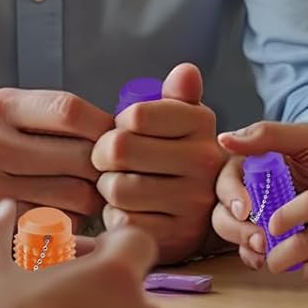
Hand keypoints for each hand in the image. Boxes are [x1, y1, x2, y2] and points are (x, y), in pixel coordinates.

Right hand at [0, 89, 113, 237]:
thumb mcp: (10, 113)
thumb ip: (57, 116)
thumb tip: (123, 129)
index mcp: (0, 107)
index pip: (70, 111)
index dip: (104, 126)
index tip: (116, 138)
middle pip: (79, 157)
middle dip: (103, 167)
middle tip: (109, 174)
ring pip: (76, 197)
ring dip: (92, 198)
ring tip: (87, 195)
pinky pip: (58, 227)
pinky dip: (72, 224)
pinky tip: (65, 217)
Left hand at [91, 63, 221, 263]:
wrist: (203, 212)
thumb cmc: (178, 155)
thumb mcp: (183, 119)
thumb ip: (179, 93)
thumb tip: (186, 70)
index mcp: (201, 123)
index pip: (136, 115)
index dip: (118, 124)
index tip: (125, 132)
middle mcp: (204, 161)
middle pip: (119, 149)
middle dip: (103, 156)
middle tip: (110, 162)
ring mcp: (192, 202)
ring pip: (116, 188)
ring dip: (108, 188)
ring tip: (122, 186)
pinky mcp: (176, 237)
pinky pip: (122, 222)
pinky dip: (116, 217)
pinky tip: (130, 211)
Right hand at [213, 121, 307, 268]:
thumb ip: (269, 135)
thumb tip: (224, 138)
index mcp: (257, 162)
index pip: (228, 177)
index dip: (231, 193)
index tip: (245, 208)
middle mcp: (255, 189)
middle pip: (224, 208)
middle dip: (235, 226)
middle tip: (259, 238)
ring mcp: (264, 216)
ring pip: (233, 232)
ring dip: (242, 243)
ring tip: (265, 250)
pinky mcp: (276, 240)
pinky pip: (252, 251)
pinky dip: (253, 257)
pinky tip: (267, 259)